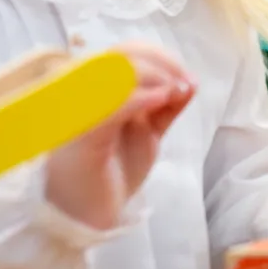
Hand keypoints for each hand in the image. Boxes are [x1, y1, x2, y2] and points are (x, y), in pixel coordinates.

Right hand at [44, 42, 195, 230]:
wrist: (88, 215)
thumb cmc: (113, 172)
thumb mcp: (147, 133)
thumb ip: (163, 107)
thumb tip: (189, 82)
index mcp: (95, 91)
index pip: (124, 53)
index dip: (161, 58)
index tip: (188, 79)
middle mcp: (81, 95)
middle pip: (119, 55)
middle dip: (162, 64)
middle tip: (186, 85)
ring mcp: (79, 112)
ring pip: (113, 73)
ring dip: (154, 76)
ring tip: (176, 92)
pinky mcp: (82, 136)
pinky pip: (109, 106)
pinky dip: (139, 97)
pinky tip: (162, 99)